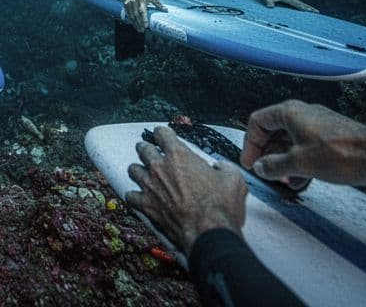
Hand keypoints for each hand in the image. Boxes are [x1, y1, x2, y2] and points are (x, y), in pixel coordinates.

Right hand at [122, 0, 163, 31]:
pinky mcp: (125, 5)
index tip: (146, 25)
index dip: (144, 18)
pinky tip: (134, 25)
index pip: (142, 10)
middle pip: (136, 15)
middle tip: (143, 30)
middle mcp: (135, 2)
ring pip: (132, 16)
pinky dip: (130, 20)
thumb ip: (158, 4)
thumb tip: (166, 10)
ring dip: (135, 24)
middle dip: (139, 23)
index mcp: (142, 0)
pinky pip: (128, 14)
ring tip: (139, 30)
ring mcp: (129, 4)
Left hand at [125, 126, 247, 252]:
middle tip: (152, 153)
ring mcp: (150, 186)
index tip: (164, 136)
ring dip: (139, 170)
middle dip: (147, 149)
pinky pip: (130, 195)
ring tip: (144, 173)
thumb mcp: (234, 179)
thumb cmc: (221, 206)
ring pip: (133, 169)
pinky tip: (140, 197)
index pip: (162, 134)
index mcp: (179, 155)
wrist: (208, 232)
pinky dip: (135, 195)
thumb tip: (220, 167)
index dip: (163, 134)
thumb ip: (224, 167)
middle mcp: (160, 167)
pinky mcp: (146, 205)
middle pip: (143, 149)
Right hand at [240, 100, 365, 188]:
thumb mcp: (298, 164)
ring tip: (284, 179)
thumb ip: (273, 166)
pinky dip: (300, 162)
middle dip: (267, 154)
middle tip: (264, 171)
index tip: (250, 161)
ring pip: (291, 141)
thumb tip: (262, 167)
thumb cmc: (342, 153)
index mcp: (290, 112)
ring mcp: (318, 125)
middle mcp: (304, 114)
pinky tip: (302, 179)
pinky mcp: (331, 137)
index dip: (250, 144)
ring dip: (284, 161)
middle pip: (274, 132)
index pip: (257, 122)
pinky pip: (307, 147)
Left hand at [258, 0, 317, 12]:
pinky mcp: (289, 1)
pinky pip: (298, 5)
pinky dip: (303, 8)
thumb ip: (268, 0)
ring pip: (301, 4)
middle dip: (309, 8)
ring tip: (316, 12)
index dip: (302, 7)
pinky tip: (307, 11)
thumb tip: (270, 6)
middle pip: (301, 3)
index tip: (309, 10)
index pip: (296, 3)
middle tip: (317, 12)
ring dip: (308, 8)